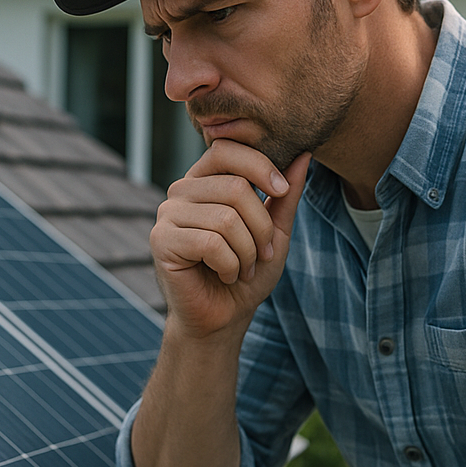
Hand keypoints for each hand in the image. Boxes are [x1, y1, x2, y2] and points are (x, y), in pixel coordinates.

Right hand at [150, 143, 310, 337]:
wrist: (223, 316)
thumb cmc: (247, 273)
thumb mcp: (275, 231)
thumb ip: (285, 195)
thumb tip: (304, 154)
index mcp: (204, 180)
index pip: (226, 150)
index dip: (259, 166)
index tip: (281, 192)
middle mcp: (181, 191)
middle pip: (234, 187)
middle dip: (261, 227)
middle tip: (262, 254)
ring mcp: (167, 215)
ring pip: (225, 218)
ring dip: (247, 251)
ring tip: (243, 268)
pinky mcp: (160, 241)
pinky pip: (210, 243)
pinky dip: (229, 265)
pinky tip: (225, 275)